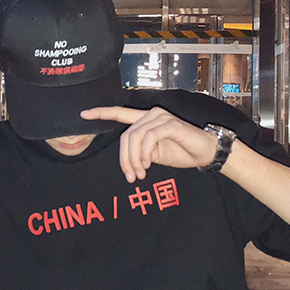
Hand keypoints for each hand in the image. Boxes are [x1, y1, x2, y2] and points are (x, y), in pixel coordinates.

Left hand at [80, 106, 216, 181]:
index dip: (102, 113)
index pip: (120, 113)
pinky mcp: (170, 124)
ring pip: (135, 136)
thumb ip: (140, 152)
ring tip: (140, 173)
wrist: (205, 153)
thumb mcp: (155, 155)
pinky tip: (148, 163)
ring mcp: (161, 118)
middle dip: (124, 159)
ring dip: (134, 159)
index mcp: (146, 120)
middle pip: (126, 135)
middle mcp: (151, 114)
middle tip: (131, 176)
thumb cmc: (181, 151)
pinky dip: (145, 153)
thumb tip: (128, 162)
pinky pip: (149, 137)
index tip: (84, 114)